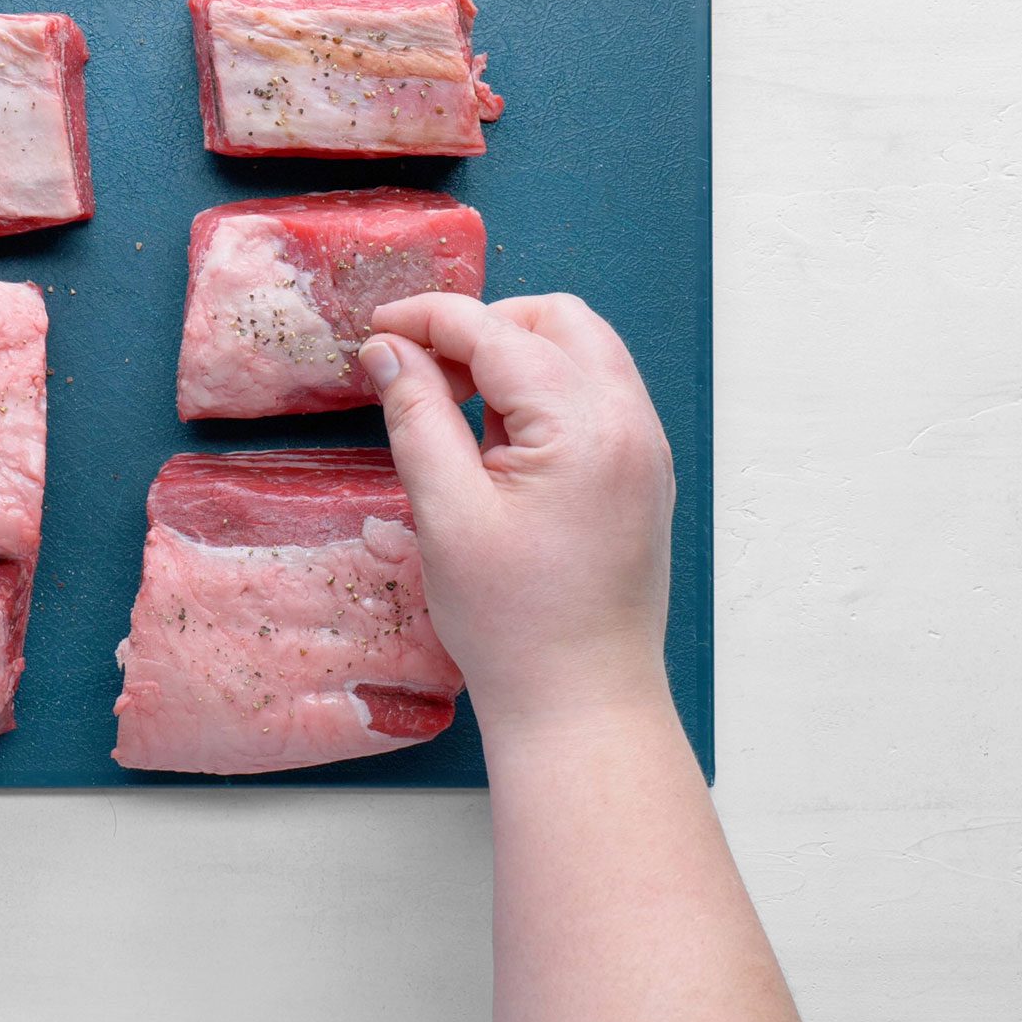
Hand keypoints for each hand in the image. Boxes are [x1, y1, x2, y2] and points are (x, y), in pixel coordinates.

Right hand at [357, 292, 675, 730]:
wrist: (582, 702)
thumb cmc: (513, 623)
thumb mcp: (445, 514)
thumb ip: (416, 416)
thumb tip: (387, 351)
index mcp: (585, 426)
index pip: (498, 332)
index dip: (429, 319)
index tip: (376, 330)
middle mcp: (630, 422)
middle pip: (557, 319)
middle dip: (482, 327)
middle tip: (420, 370)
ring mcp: (645, 447)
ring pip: (582, 350)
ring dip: (514, 355)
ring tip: (455, 409)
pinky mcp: (642, 474)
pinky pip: (595, 394)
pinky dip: (542, 390)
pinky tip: (497, 443)